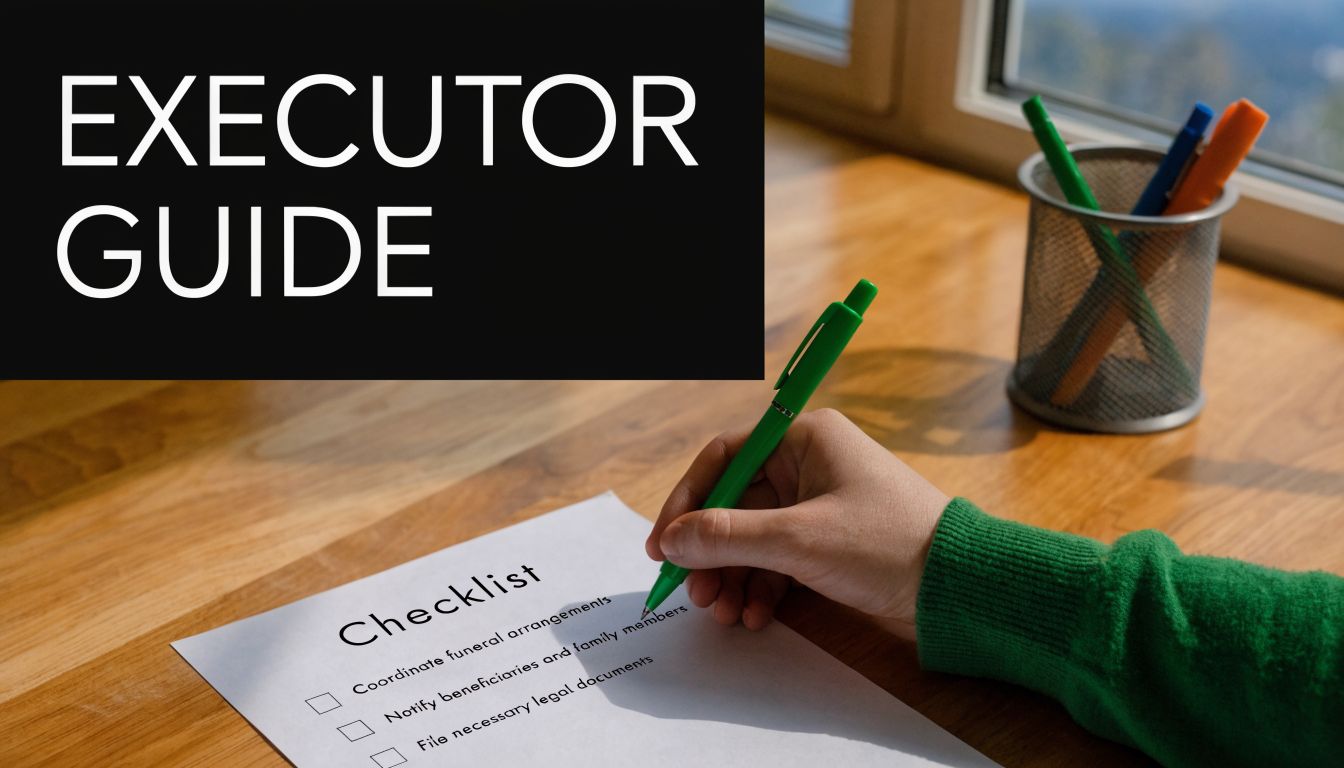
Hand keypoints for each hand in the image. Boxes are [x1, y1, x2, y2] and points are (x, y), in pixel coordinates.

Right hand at [644, 408, 948, 640]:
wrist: (958, 588)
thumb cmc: (888, 544)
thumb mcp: (798, 540)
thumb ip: (727, 537)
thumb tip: (672, 541)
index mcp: (803, 439)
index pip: (723, 459)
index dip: (686, 503)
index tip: (663, 547)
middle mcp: (809, 465)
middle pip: (733, 504)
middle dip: (710, 553)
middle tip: (694, 593)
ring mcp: (819, 505)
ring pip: (752, 538)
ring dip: (733, 577)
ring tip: (726, 613)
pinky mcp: (830, 542)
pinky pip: (778, 559)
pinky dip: (762, 588)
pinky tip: (756, 616)